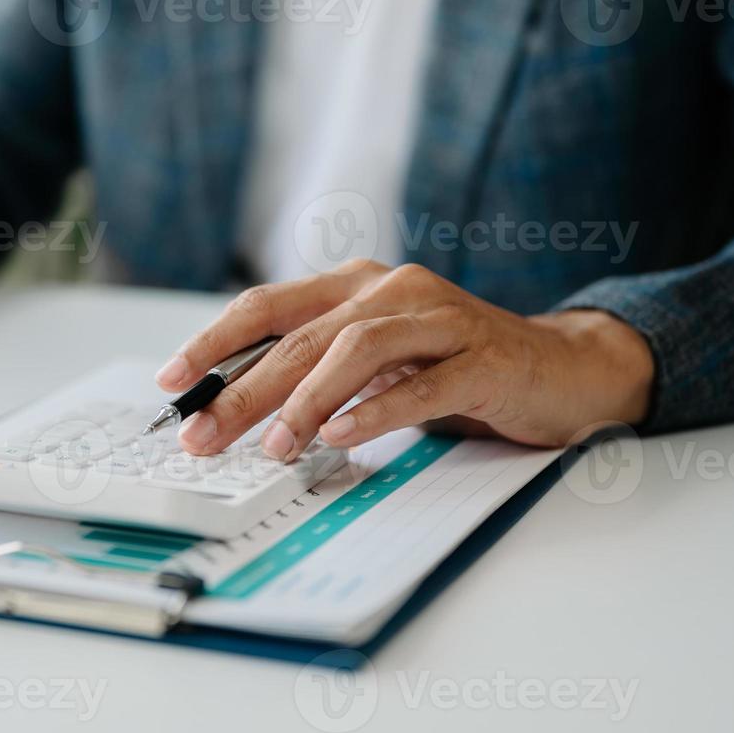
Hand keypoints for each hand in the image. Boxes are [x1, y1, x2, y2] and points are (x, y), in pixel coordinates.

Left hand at [155, 260, 653, 459]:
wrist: (563, 368)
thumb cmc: (456, 368)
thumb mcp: (377, 364)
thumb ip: (318, 374)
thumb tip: (235, 414)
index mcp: (357, 286)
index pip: (267, 307)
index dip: (213, 342)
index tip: (170, 382)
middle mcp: (393, 290)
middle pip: (301, 337)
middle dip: (242, 390)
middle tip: (202, 436)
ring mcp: (441, 319)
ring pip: (356, 350)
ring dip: (306, 400)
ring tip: (272, 446)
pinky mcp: (482, 358)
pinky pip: (423, 384)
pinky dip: (378, 411)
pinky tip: (342, 437)